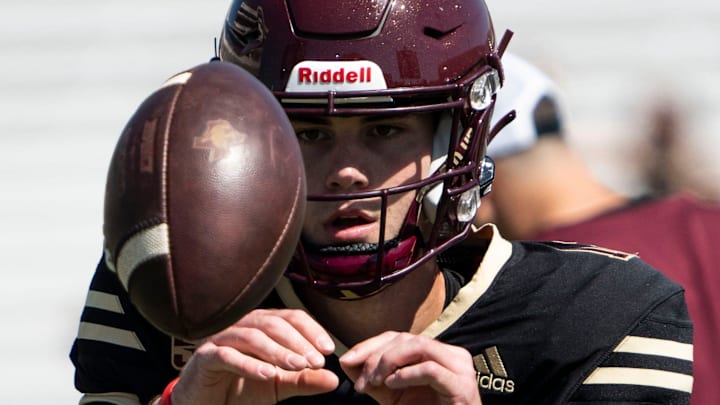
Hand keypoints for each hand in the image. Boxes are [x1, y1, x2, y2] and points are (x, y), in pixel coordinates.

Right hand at [171, 309, 338, 404]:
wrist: (205, 403)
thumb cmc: (239, 387)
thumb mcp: (277, 385)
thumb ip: (303, 380)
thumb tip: (334, 380)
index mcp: (261, 325)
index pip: (289, 317)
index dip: (311, 330)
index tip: (328, 349)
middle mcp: (241, 326)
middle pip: (272, 324)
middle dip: (298, 342)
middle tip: (316, 361)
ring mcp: (221, 339)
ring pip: (252, 336)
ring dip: (278, 351)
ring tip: (298, 367)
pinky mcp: (204, 357)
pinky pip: (227, 355)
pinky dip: (249, 364)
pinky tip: (268, 374)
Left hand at [339, 331, 480, 404]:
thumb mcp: (392, 395)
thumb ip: (373, 377)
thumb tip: (346, 360)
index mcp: (436, 353)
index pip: (399, 337)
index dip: (370, 345)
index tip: (347, 361)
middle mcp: (451, 355)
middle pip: (407, 338)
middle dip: (376, 356)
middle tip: (361, 382)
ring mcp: (460, 368)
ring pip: (419, 346)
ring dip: (389, 362)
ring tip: (375, 382)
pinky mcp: (462, 386)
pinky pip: (431, 370)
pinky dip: (406, 375)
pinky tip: (391, 385)